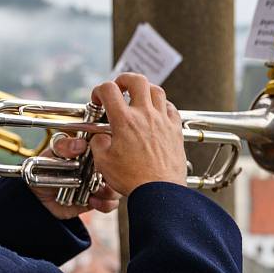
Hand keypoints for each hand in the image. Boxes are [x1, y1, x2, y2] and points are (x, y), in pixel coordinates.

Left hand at [29, 135, 120, 219]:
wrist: (38, 198)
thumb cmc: (44, 170)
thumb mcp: (51, 154)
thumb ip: (63, 147)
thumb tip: (80, 144)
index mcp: (90, 148)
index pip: (108, 145)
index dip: (110, 149)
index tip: (103, 153)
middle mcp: (98, 165)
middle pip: (118, 166)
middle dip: (113, 172)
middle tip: (100, 175)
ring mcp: (99, 182)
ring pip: (118, 184)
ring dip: (110, 189)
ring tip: (95, 189)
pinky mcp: (98, 199)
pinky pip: (111, 203)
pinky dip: (105, 203)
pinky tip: (92, 201)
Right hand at [89, 73, 187, 195]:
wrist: (160, 192)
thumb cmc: (134, 180)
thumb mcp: (104, 162)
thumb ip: (98, 144)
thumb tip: (99, 138)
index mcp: (124, 121)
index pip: (109, 90)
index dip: (99, 90)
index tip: (98, 100)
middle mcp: (145, 116)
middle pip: (137, 80)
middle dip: (124, 79)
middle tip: (119, 88)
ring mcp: (163, 121)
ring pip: (157, 90)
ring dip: (145, 90)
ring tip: (138, 98)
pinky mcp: (175, 131)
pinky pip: (171, 108)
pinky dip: (163, 105)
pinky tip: (157, 113)